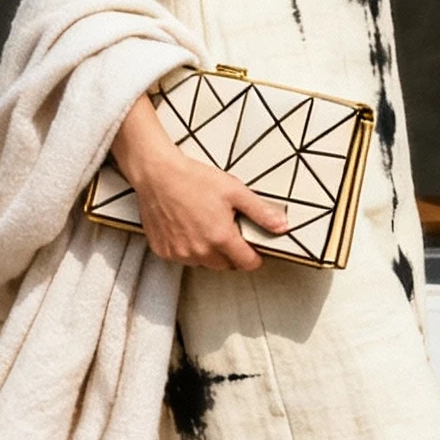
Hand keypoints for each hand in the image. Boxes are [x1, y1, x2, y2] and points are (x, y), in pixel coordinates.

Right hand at [113, 102, 287, 270]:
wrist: (157, 174)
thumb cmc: (193, 179)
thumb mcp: (234, 191)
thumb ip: (260, 212)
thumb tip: (281, 226)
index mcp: (221, 238)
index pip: (247, 263)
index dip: (253, 255)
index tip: (251, 246)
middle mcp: (200, 251)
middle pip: (226, 265)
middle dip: (231, 252)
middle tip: (225, 228)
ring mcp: (179, 253)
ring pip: (204, 263)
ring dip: (209, 251)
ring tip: (204, 225)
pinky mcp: (163, 251)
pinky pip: (183, 258)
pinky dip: (188, 248)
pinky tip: (186, 227)